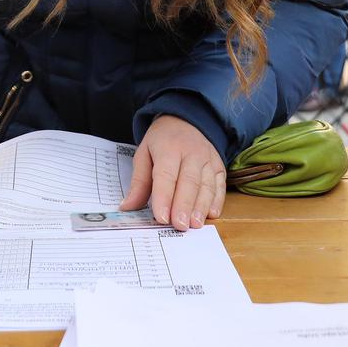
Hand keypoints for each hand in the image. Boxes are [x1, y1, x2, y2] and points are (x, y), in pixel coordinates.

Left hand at [118, 114, 226, 230]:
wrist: (186, 120)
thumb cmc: (161, 141)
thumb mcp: (143, 154)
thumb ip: (138, 182)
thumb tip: (128, 207)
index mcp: (168, 148)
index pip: (165, 175)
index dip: (163, 197)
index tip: (161, 218)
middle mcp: (192, 153)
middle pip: (189, 182)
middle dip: (184, 206)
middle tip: (180, 226)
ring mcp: (208, 159)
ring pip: (206, 185)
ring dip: (201, 206)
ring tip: (195, 225)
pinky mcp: (219, 166)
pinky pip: (220, 185)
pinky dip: (217, 200)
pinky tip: (211, 214)